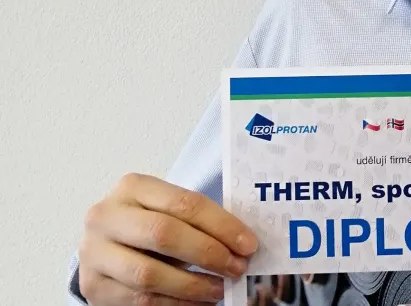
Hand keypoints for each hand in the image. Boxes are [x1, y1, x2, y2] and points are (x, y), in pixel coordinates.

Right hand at [78, 173, 257, 304]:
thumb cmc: (148, 222)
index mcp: (132, 187)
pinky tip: (198, 302)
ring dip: (193, 285)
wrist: (105, 243)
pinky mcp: (92, 285)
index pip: (184, 203)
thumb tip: (243, 243)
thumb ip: (197, 218)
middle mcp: (106, 216)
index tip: (248, 244)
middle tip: (237, 267)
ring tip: (220, 289)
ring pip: (149, 273)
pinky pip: (140, 300)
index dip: (221, 225)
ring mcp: (94, 252)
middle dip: (208, 253)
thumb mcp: (167, 209)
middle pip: (164, 234)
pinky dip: (175, 304)